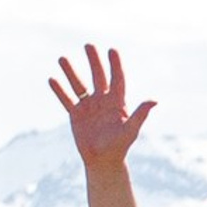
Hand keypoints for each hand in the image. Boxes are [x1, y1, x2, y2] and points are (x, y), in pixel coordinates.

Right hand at [49, 43, 152, 164]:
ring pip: (79, 85)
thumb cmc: (120, 146)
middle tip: (88, 45)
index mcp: (118, 102)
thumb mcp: (131, 130)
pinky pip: (66, 99)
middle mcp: (103, 101)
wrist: (103, 160)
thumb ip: (141, 114)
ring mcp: (88, 106)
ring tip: (62, 58)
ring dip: (71, 72)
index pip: (117, 79)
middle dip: (93, 61)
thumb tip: (154, 100)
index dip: (115, 65)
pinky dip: (59, 90)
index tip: (112, 50)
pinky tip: (52, 79)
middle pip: (97, 76)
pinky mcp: (76, 115)